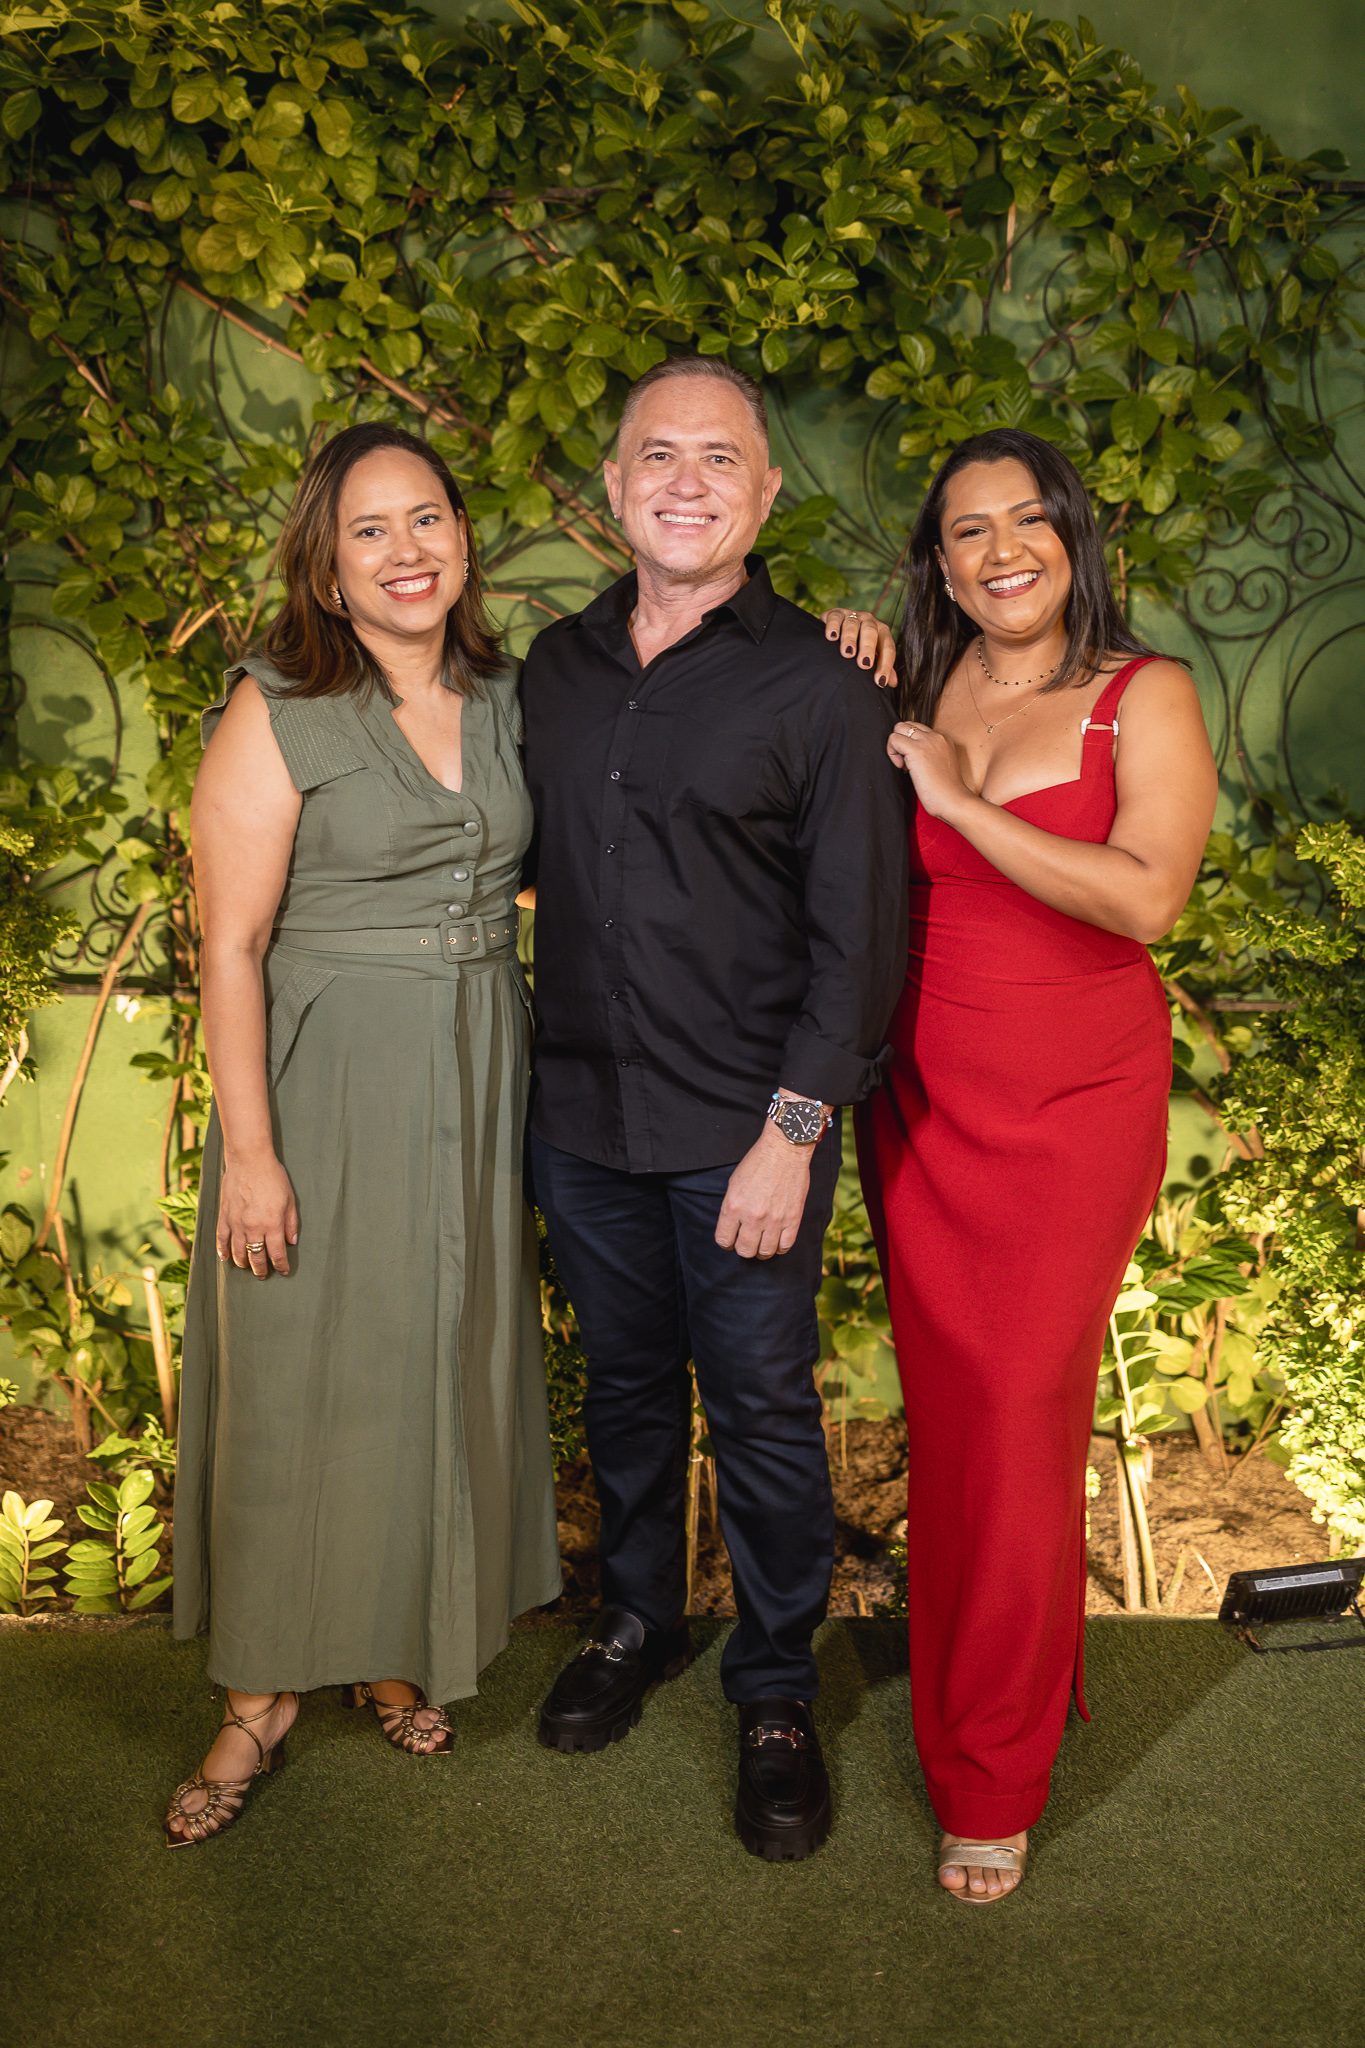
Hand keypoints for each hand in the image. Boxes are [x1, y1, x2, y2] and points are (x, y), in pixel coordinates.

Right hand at [216, 1151, 297, 1276]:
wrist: (249, 1159)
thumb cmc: (273, 1177)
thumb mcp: (289, 1199)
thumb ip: (291, 1223)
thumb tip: (292, 1242)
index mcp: (272, 1224)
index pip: (276, 1253)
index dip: (281, 1265)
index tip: (283, 1271)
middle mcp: (253, 1227)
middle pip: (256, 1257)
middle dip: (261, 1269)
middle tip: (264, 1275)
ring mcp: (236, 1223)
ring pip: (238, 1252)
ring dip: (243, 1263)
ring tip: (247, 1268)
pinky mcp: (224, 1216)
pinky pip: (221, 1238)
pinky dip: (222, 1251)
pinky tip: (225, 1258)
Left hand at [715, 1122, 814, 1259]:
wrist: (784, 1150)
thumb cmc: (757, 1162)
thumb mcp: (734, 1183)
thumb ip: (732, 1208)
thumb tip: (733, 1227)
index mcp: (733, 1206)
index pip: (724, 1240)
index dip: (726, 1242)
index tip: (731, 1239)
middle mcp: (752, 1216)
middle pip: (744, 1250)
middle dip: (743, 1248)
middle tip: (747, 1240)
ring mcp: (774, 1219)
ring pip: (765, 1252)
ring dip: (761, 1251)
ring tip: (762, 1243)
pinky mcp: (793, 1219)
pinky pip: (785, 1246)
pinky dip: (779, 1248)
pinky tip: (776, 1241)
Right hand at [821, 608, 897, 689]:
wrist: (839, 629)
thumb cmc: (859, 647)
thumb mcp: (872, 655)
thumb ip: (881, 666)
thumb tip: (891, 682)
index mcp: (882, 632)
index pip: (887, 647)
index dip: (886, 665)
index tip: (880, 681)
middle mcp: (869, 621)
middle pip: (870, 632)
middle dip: (868, 648)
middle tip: (864, 664)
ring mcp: (852, 616)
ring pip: (852, 625)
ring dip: (850, 639)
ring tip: (847, 653)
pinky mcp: (836, 613)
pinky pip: (835, 617)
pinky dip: (833, 626)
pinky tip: (831, 637)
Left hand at [888, 720, 975, 821]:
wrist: (954, 801)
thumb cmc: (946, 792)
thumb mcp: (941, 766)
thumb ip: (929, 756)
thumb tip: (909, 757)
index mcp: (944, 740)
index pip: (918, 729)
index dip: (911, 744)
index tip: (914, 763)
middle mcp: (937, 736)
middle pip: (907, 725)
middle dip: (901, 742)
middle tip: (906, 763)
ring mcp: (927, 741)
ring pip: (899, 728)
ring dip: (895, 746)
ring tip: (904, 766)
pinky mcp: (916, 750)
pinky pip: (894, 739)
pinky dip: (892, 753)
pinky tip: (902, 768)